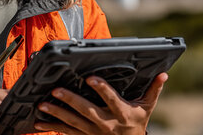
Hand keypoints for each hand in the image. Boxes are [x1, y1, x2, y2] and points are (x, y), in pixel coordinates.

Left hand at [35, 72, 167, 134]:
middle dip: (70, 100)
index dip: (101, 88)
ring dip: (56, 114)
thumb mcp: (147, 108)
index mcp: (121, 113)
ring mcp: (93, 131)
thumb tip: (163, 75)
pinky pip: (66, 132)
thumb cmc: (137, 124)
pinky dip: (52, 127)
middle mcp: (106, 123)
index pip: (110, 99)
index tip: (90, 78)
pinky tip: (39, 122)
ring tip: (42, 106)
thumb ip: (153, 90)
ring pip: (72, 122)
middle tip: (56, 90)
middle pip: (86, 110)